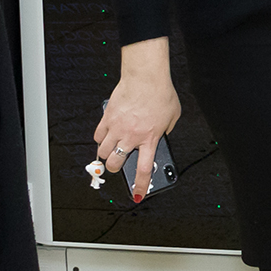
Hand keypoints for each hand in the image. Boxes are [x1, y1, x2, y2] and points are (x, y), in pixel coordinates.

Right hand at [98, 38, 180, 201]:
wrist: (146, 76)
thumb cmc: (161, 93)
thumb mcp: (173, 117)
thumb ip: (165, 130)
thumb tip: (160, 135)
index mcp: (150, 139)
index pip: (143, 170)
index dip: (139, 186)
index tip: (137, 194)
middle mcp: (131, 136)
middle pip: (116, 164)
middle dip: (116, 169)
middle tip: (119, 164)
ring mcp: (117, 128)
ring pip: (103, 152)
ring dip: (106, 155)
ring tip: (112, 150)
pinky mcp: (107, 117)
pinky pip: (97, 135)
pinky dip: (100, 139)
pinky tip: (106, 135)